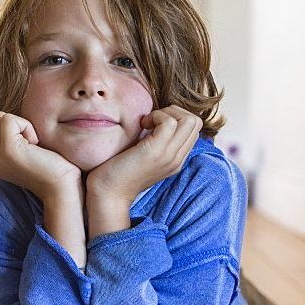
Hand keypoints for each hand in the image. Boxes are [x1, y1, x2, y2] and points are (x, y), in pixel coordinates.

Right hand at [0, 111, 81, 200]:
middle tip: (33, 145)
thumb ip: (11, 137)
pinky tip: (36, 144)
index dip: (14, 128)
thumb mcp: (27, 150)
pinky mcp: (7, 150)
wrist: (62, 187)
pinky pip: (9, 120)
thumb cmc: (53, 166)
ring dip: (22, 125)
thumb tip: (4, 118)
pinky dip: (27, 126)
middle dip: (17, 125)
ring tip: (34, 145)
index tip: (29, 147)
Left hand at [85, 105, 200, 238]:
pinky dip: (156, 116)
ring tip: (148, 123)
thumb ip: (155, 142)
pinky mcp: (156, 152)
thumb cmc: (118, 171)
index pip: (194, 129)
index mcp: (176, 160)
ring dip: (166, 113)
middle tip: (152, 120)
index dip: (176, 117)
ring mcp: (169, 156)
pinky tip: (142, 125)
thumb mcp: (143, 156)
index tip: (154, 123)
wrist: (107, 193)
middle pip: (196, 122)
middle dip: (174, 111)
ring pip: (189, 120)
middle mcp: (177, 159)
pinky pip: (169, 122)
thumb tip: (155, 119)